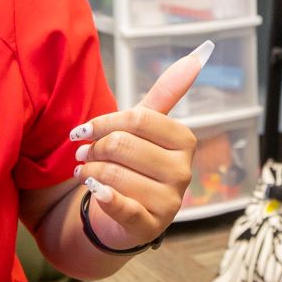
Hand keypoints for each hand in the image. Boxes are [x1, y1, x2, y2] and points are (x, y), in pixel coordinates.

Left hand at [70, 42, 207, 250]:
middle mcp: (183, 172)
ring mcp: (169, 202)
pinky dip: (103, 196)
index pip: (138, 119)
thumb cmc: (135, 164)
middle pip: (123, 145)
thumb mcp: (147, 128)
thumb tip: (199, 53)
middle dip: (94, 148)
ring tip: (84, 171)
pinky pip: (121, 206)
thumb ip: (167, 93)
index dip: (104, 122)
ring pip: (115, 174)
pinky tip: (95, 191)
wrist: (125, 215)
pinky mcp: (150, 227)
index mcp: (184, 141)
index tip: (84, 130)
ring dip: (89, 171)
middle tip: (83, 153)